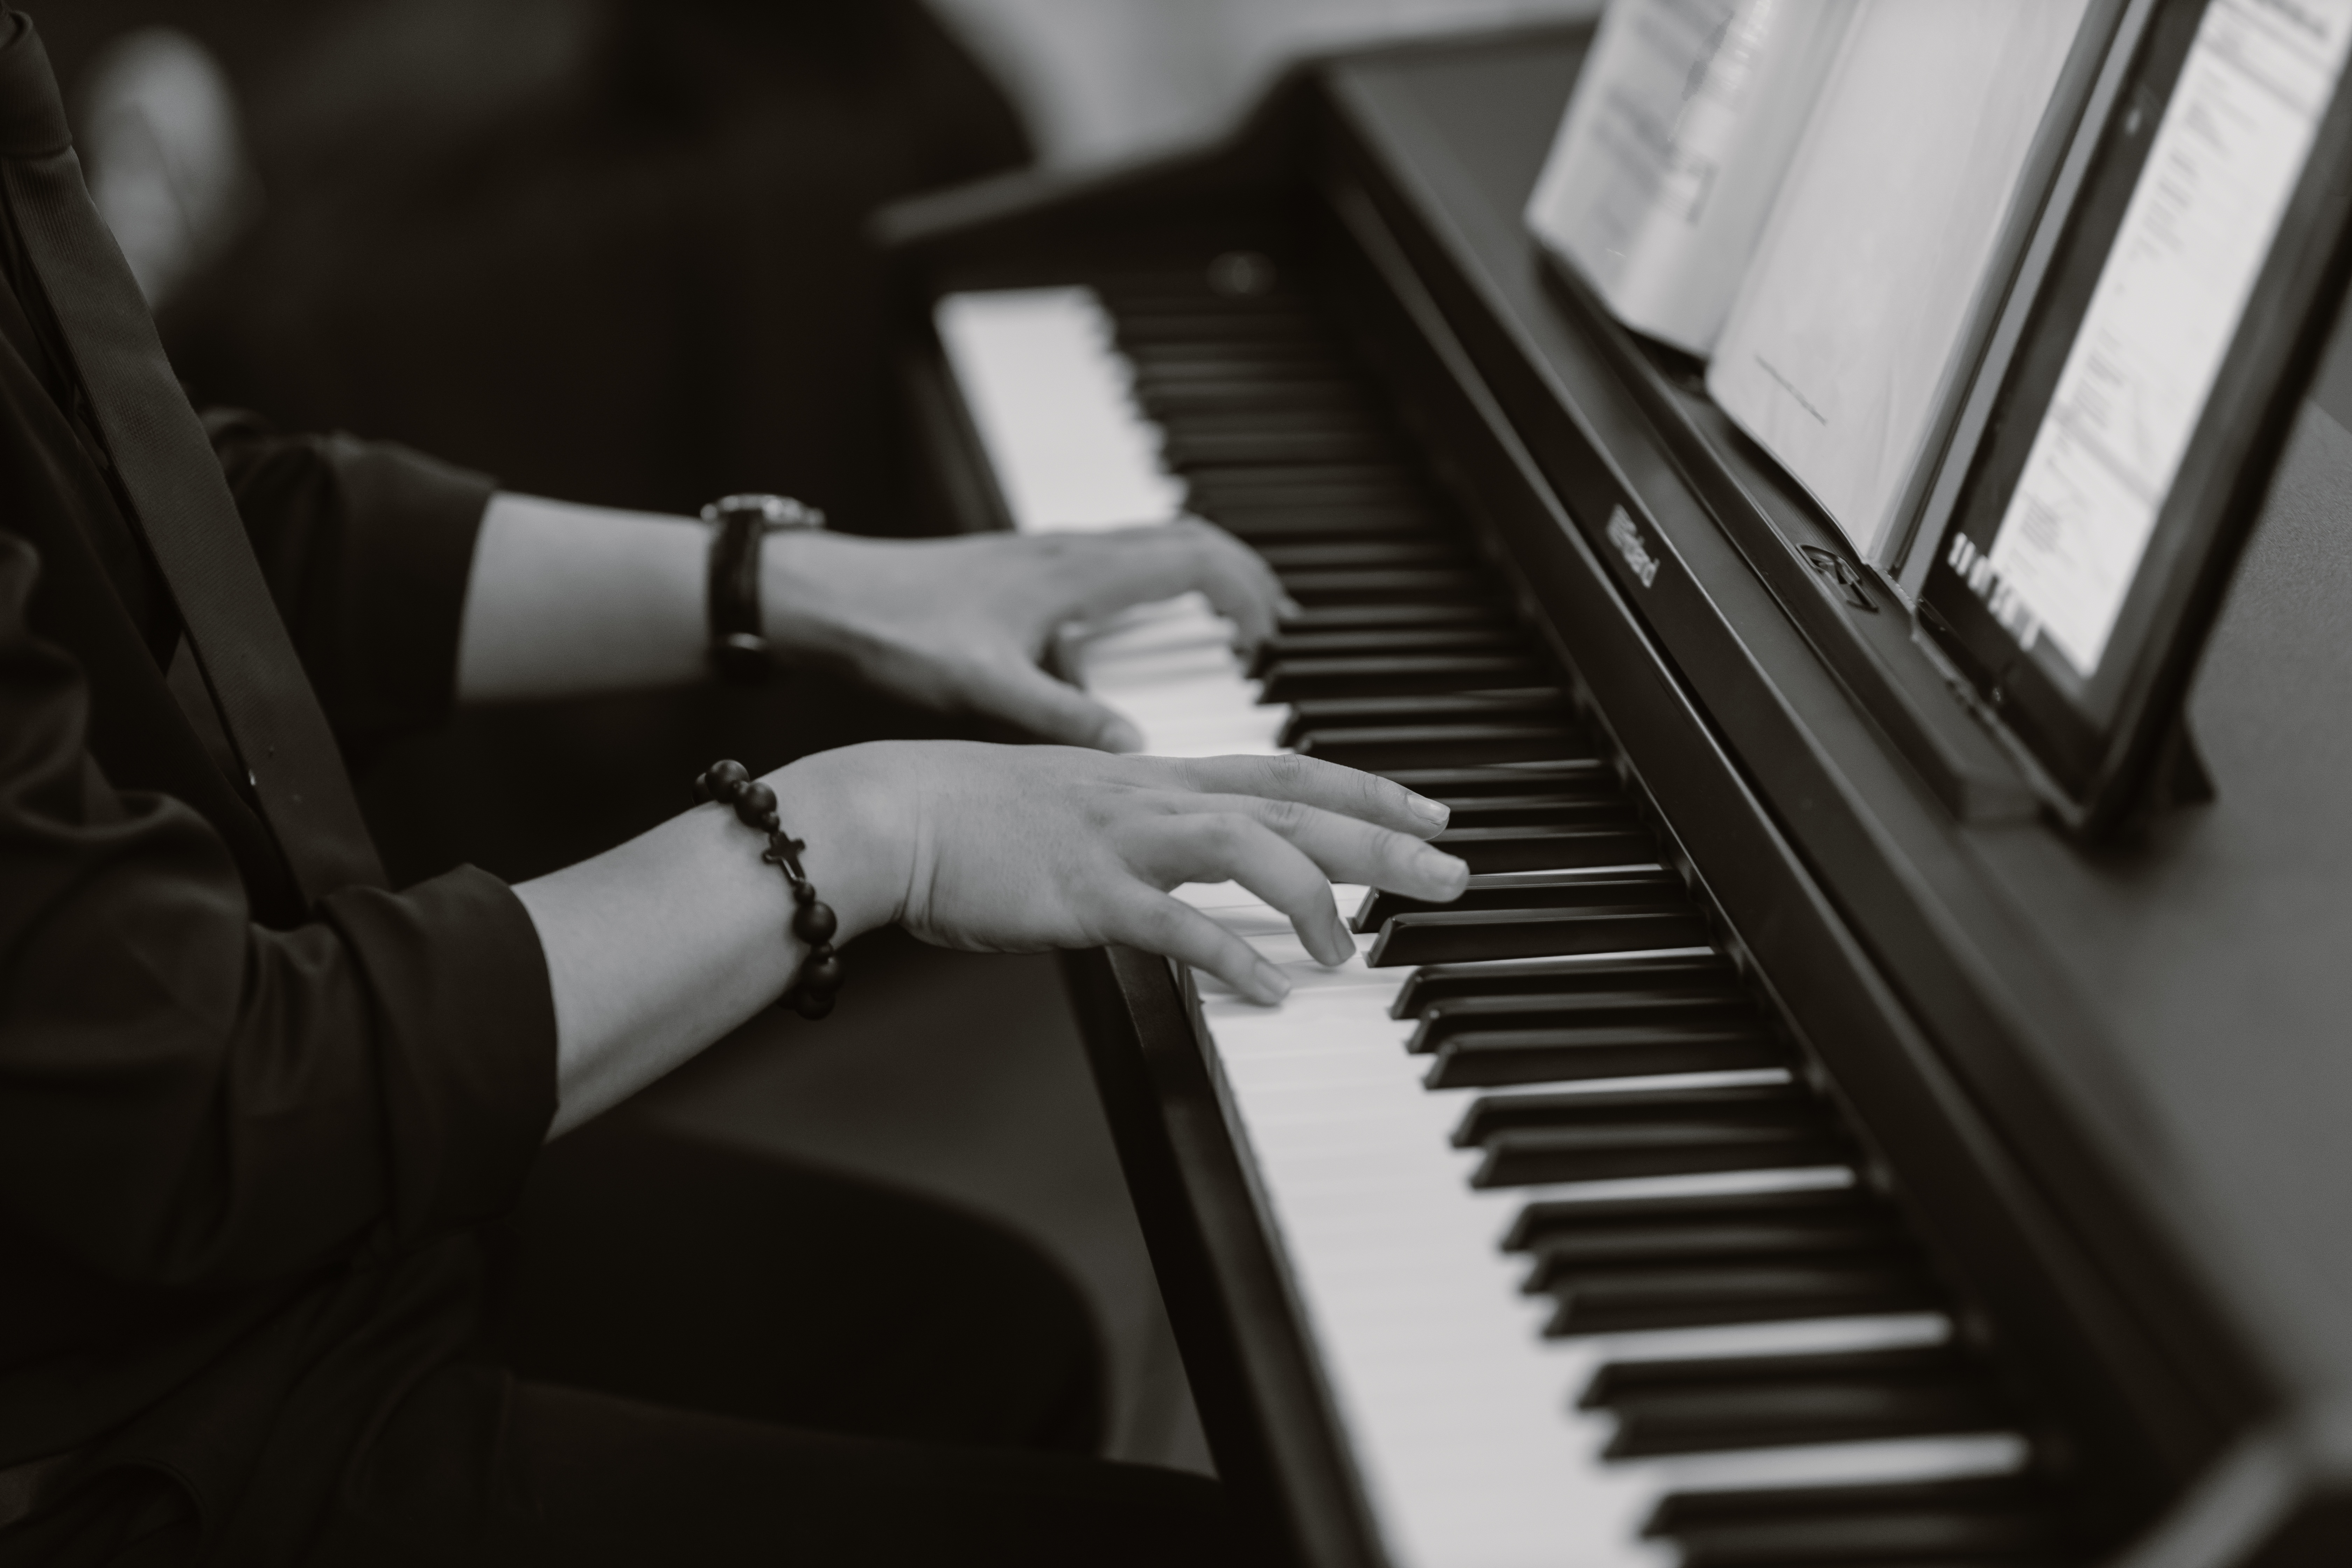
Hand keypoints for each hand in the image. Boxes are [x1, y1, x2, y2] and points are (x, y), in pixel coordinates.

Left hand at [760, 521, 1291, 750]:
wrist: (826, 596)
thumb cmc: (896, 630)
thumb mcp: (985, 686)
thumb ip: (1061, 716)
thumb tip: (1134, 747)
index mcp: (1074, 573)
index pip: (1190, 561)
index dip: (1242, 592)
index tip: (1271, 632)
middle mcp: (1068, 553)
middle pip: (1184, 542)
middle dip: (1240, 577)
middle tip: (1276, 621)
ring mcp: (1046, 557)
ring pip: (1150, 547)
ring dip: (1199, 576)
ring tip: (1231, 620)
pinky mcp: (1024, 572)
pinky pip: (1113, 564)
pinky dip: (1151, 587)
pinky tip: (1139, 632)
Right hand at [789, 744, 1463, 1003]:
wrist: (892, 811)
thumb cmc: (974, 819)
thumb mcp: (1076, 808)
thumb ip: (1138, 831)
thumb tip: (1181, 864)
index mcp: (1155, 778)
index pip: (1285, 772)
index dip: (1364, 789)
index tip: (1428, 811)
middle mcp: (1154, 797)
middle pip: (1293, 806)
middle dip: (1382, 839)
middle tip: (1452, 872)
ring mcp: (1122, 842)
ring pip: (1249, 849)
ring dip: (1314, 899)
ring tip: (1355, 948)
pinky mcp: (1085, 893)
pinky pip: (1175, 926)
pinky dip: (1230, 956)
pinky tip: (1271, 989)